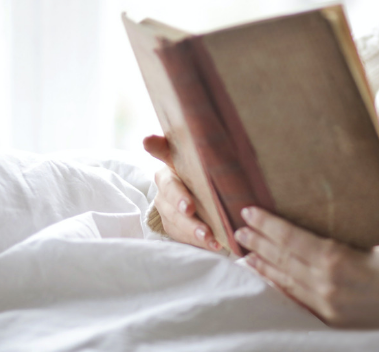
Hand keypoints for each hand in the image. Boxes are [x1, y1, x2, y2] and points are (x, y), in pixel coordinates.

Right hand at [144, 134, 221, 250]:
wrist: (206, 200)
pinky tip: (214, 245)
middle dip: (179, 201)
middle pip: (169, 191)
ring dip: (191, 229)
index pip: (162, 149)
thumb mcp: (213, 166)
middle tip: (189, 209)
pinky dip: (197, 241)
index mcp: (174, 161)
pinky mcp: (170, 225)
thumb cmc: (211, 177)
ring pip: (174, 218)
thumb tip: (230, 133)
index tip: (149, 141)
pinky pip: (180, 235)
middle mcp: (165, 183)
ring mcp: (165, 206)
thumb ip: (213, 154)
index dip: (155, 145)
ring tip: (209, 238)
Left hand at [235, 206, 378, 331]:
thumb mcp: (368, 240)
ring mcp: (327, 305)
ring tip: (245, 253)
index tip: (249, 210)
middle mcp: (327, 283)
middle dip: (259, 242)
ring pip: (286, 281)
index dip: (268, 224)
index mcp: (337, 258)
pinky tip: (269, 278)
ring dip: (263, 265)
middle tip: (240, 228)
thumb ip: (336, 238)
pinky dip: (280, 287)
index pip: (291, 238)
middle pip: (283, 259)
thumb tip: (307, 222)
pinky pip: (298, 300)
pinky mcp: (331, 319)